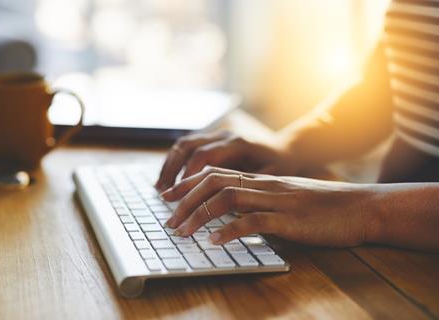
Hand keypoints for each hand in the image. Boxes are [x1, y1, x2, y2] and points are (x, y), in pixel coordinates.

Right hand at [155, 131, 297, 191]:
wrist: (288, 150)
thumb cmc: (281, 168)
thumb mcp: (271, 179)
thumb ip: (248, 188)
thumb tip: (225, 207)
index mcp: (238, 143)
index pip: (204, 156)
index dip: (189, 176)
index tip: (180, 198)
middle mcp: (224, 135)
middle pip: (187, 147)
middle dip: (172, 171)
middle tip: (163, 195)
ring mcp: (217, 135)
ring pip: (183, 145)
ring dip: (170, 166)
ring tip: (161, 189)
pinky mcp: (213, 140)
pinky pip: (187, 148)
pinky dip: (175, 163)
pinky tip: (171, 181)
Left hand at [161, 167, 378, 246]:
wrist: (360, 207)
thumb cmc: (324, 206)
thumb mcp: (286, 198)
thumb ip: (261, 201)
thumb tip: (234, 215)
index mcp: (262, 180)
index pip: (216, 173)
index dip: (188, 184)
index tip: (169, 196)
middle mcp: (264, 186)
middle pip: (214, 182)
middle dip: (185, 199)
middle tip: (167, 217)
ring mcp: (275, 201)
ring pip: (226, 199)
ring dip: (199, 215)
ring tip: (181, 231)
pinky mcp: (289, 220)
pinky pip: (252, 222)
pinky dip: (229, 231)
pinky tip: (214, 242)